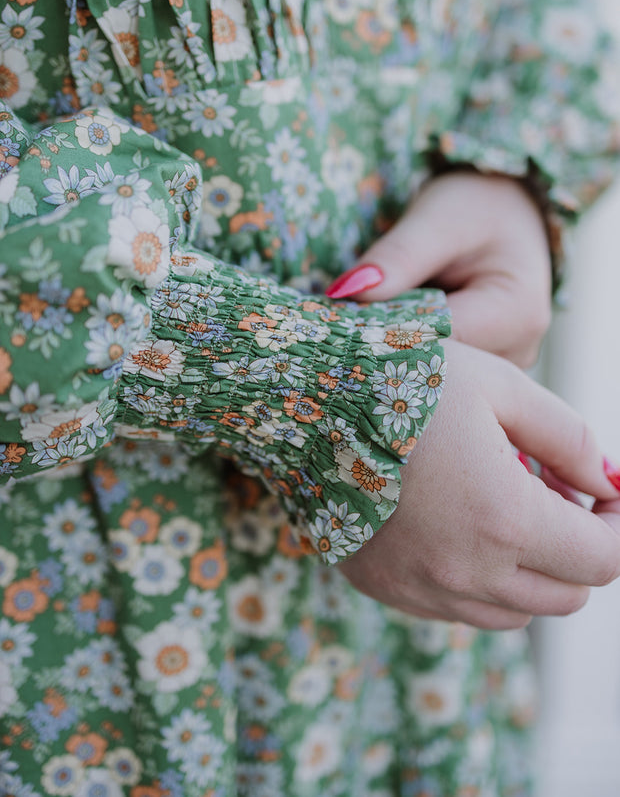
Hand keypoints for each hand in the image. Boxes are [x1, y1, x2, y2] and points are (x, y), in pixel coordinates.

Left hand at [327, 172, 551, 366]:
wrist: (505, 210)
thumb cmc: (477, 206)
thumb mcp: (436, 220)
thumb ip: (397, 258)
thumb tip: (346, 292)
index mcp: (517, 315)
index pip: (437, 344)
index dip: (383, 336)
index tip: (337, 325)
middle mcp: (518, 350)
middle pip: (436, 366)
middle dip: (383, 347)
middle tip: (334, 327)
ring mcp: (503, 363)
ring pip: (432, 372)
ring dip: (391, 352)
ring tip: (356, 328)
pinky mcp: (484, 366)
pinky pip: (436, 368)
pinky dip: (404, 351)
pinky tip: (378, 334)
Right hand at [338, 340, 619, 629]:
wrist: (300, 396)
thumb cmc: (403, 378)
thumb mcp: (501, 387)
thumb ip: (570, 438)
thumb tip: (611, 482)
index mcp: (505, 519)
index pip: (602, 560)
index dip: (617, 525)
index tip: (604, 492)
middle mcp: (465, 572)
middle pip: (565, 596)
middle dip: (577, 547)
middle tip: (552, 490)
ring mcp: (419, 588)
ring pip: (513, 612)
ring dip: (529, 568)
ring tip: (502, 505)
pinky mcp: (384, 587)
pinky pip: (455, 606)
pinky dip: (476, 578)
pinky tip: (454, 521)